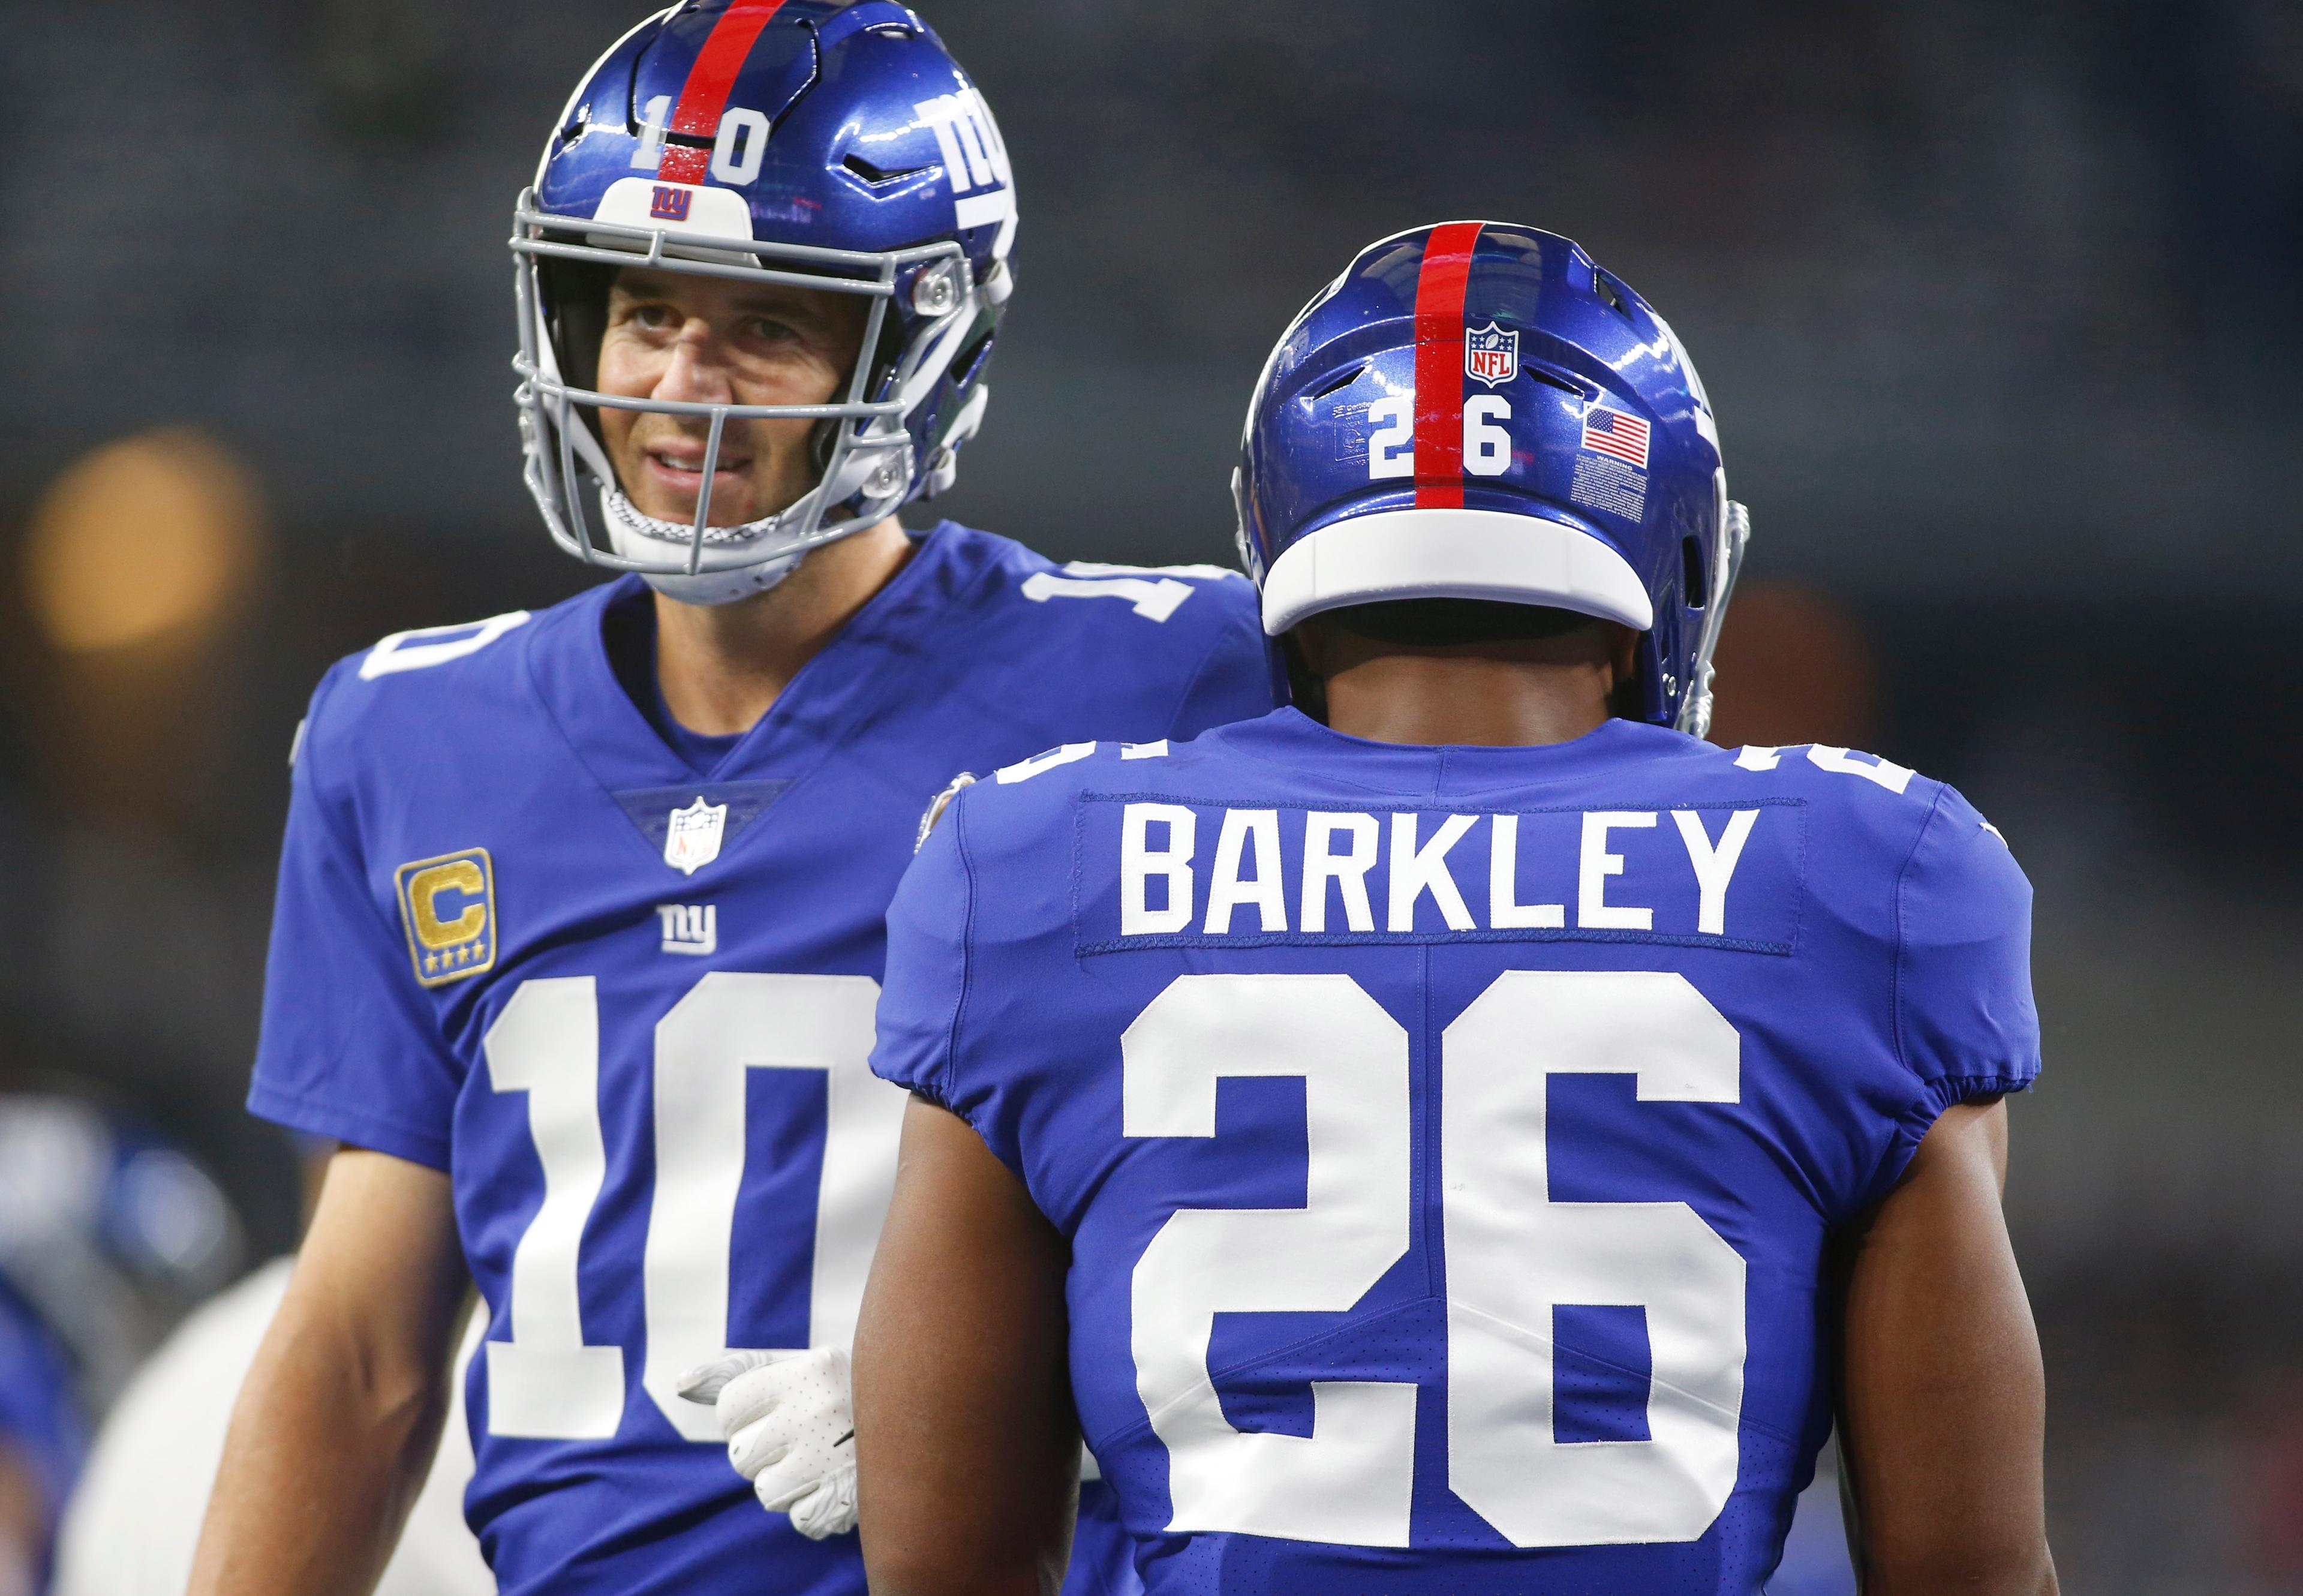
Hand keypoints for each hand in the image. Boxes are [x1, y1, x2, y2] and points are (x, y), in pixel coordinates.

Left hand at [678, 1347, 857, 1539]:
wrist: (925, 1408)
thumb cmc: (843, 1388)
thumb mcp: (798, 1366)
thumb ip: (738, 1371)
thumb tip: (682, 1383)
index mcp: (806, 1371)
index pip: (730, 1408)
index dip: (743, 1415)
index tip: (772, 1411)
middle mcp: (819, 1412)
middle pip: (741, 1455)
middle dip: (762, 1452)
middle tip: (800, 1437)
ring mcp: (835, 1458)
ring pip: (766, 1492)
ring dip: (786, 1483)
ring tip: (818, 1461)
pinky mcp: (849, 1500)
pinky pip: (800, 1520)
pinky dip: (813, 1508)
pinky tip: (834, 1482)